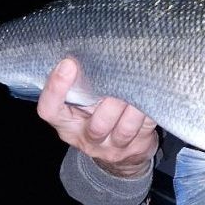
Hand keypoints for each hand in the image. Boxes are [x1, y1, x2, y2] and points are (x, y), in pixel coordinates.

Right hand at [37, 58, 158, 177]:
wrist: (120, 153)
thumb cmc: (97, 115)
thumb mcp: (81, 102)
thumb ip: (81, 84)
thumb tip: (92, 50)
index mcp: (66, 123)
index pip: (50, 110)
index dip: (56, 88)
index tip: (68, 63)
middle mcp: (87, 138)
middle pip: (97, 126)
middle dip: (111, 103)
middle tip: (121, 79)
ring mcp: (113, 148)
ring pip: (124, 130)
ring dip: (134, 108)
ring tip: (141, 86)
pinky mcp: (136, 148)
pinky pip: (146, 129)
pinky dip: (150, 110)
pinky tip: (154, 94)